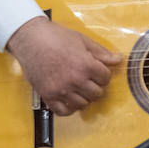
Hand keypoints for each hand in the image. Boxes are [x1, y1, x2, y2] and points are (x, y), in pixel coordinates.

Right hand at [5, 16, 121, 115]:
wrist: (30, 38)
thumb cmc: (55, 36)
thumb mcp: (82, 40)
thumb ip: (101, 53)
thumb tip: (118, 59)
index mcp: (86, 65)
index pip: (106, 78)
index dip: (104, 74)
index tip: (98, 71)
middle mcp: (75, 80)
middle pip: (97, 93)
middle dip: (96, 86)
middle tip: (90, 80)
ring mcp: (61, 90)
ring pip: (83, 104)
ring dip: (84, 97)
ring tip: (80, 88)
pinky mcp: (48, 95)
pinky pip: (64, 111)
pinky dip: (69, 108)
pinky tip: (70, 99)